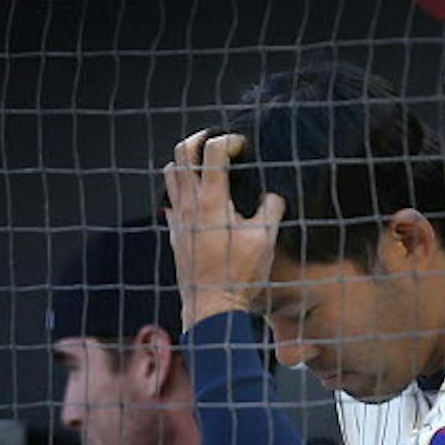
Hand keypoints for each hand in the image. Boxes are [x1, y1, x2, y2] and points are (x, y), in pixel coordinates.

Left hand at [162, 128, 285, 325]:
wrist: (211, 306)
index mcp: (212, 201)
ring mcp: (178, 218)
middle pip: (182, 153)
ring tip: (206, 164)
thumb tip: (274, 195)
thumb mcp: (265, 240)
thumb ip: (271, 210)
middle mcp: (189, 204)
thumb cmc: (240, 274)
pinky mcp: (174, 232)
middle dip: (200, 138)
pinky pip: (171, 198)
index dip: (229, 140)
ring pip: (171, 173)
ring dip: (187, 161)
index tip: (244, 145)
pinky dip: (182, 188)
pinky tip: (200, 198)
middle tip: (216, 139)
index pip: (213, 151)